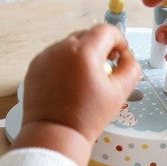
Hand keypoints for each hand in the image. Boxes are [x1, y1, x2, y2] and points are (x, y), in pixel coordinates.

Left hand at [11, 24, 141, 165]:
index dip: (119, 40)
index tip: (120, 55)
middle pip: (88, 35)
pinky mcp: (35, 66)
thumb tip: (127, 57)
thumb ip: (131, 68)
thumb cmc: (87, 118)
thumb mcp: (119, 93)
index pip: (106, 31)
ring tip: (87, 79)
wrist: (55, 134)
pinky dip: (65, 64)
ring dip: (83, 55)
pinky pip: (55, 56)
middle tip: (107, 68)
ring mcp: (45, 56)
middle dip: (101, 47)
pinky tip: (70, 84)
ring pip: (71, 45)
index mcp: (83, 52)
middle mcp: (61, 48)